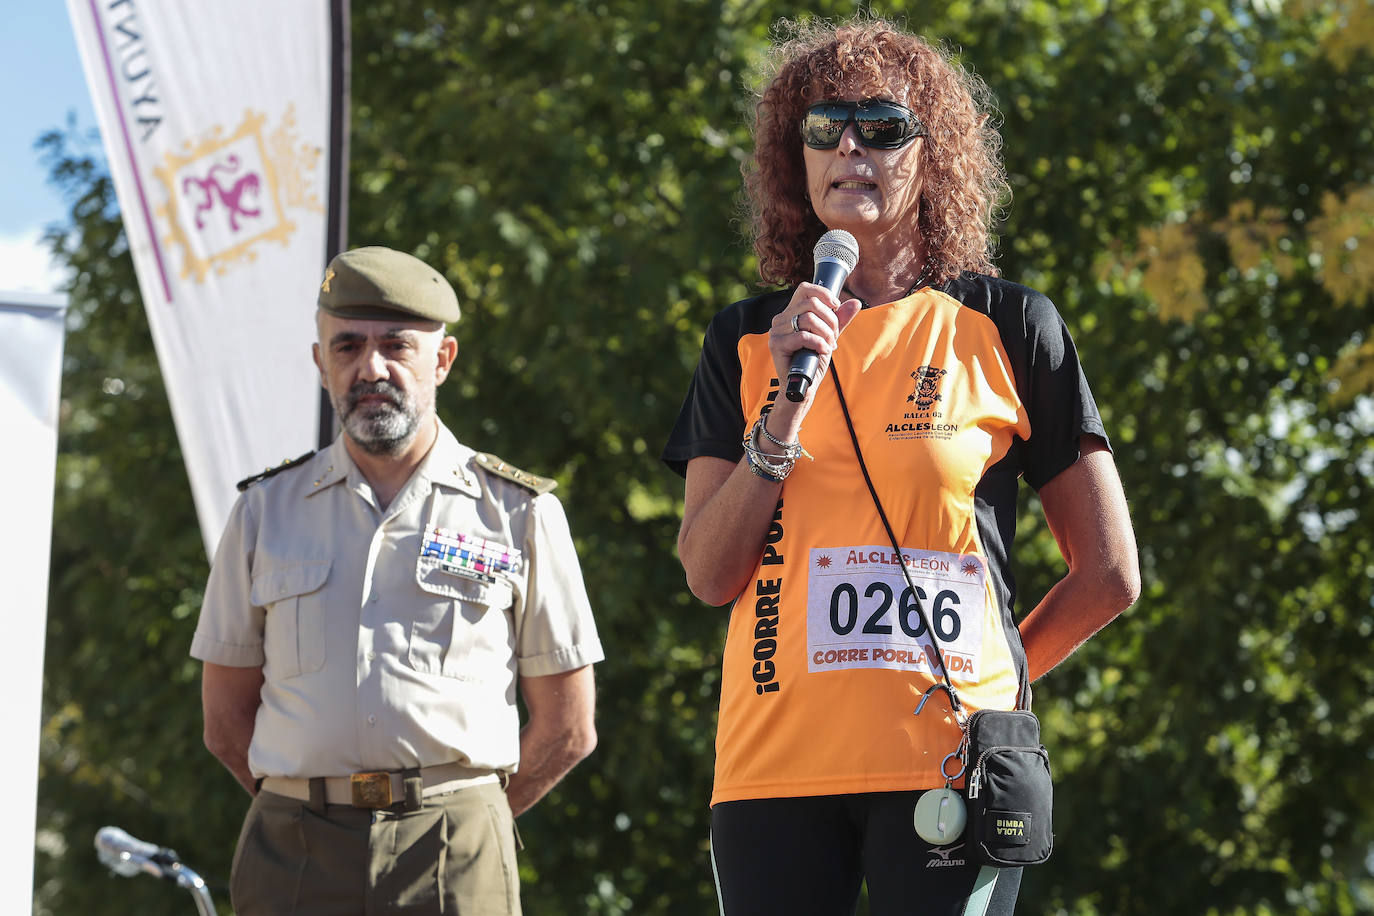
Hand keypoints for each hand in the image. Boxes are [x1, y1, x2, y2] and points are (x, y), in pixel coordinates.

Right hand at [768, 282, 862, 418]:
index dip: (823, 293)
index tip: (837, 306)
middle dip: (830, 319)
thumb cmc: (813, 361)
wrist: (804, 385)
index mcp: (791, 313)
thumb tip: (856, 303)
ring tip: (828, 346)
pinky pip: (803, 336)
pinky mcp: (776, 344)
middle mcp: (781, 319)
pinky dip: (818, 343)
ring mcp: (776, 331)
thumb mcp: (829, 336)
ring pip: (808, 318)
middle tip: (834, 336)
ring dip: (825, 333)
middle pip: (811, 303)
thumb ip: (840, 320)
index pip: (805, 289)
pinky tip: (822, 351)